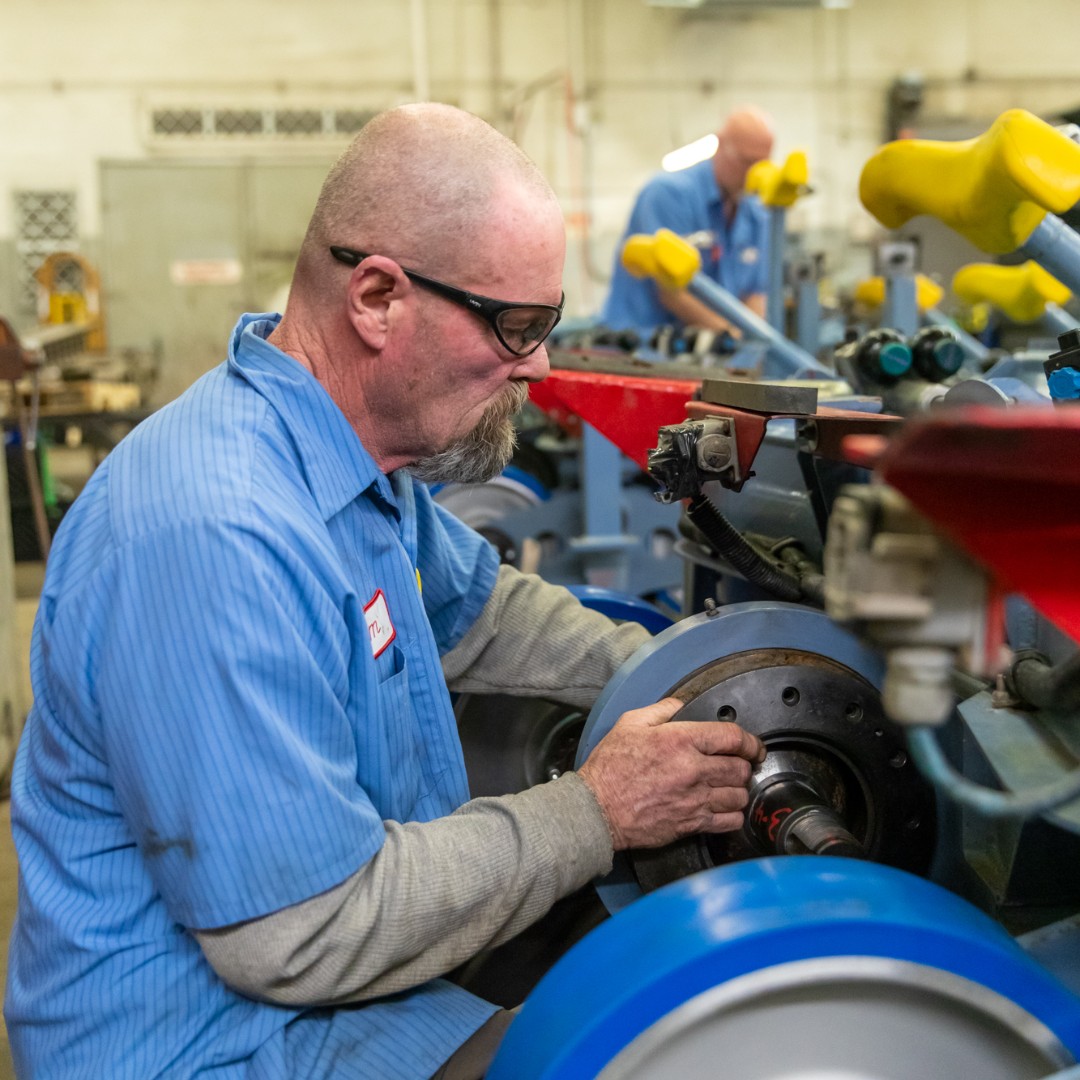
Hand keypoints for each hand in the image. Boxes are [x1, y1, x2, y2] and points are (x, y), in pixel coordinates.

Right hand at [577, 697, 765, 850]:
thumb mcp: (630, 723)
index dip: (751, 741)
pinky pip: (730, 821)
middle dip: (743, 765)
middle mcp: (694, 770)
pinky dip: (733, 815)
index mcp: (681, 740)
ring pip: (739, 795)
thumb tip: (681, 704)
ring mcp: (695, 799)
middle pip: (741, 768)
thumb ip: (661, 710)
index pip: (733, 737)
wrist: (597, 809)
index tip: (753, 746)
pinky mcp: (692, 824)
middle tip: (736, 765)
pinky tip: (724, 808)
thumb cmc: (610, 766)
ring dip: (738, 790)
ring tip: (729, 787)